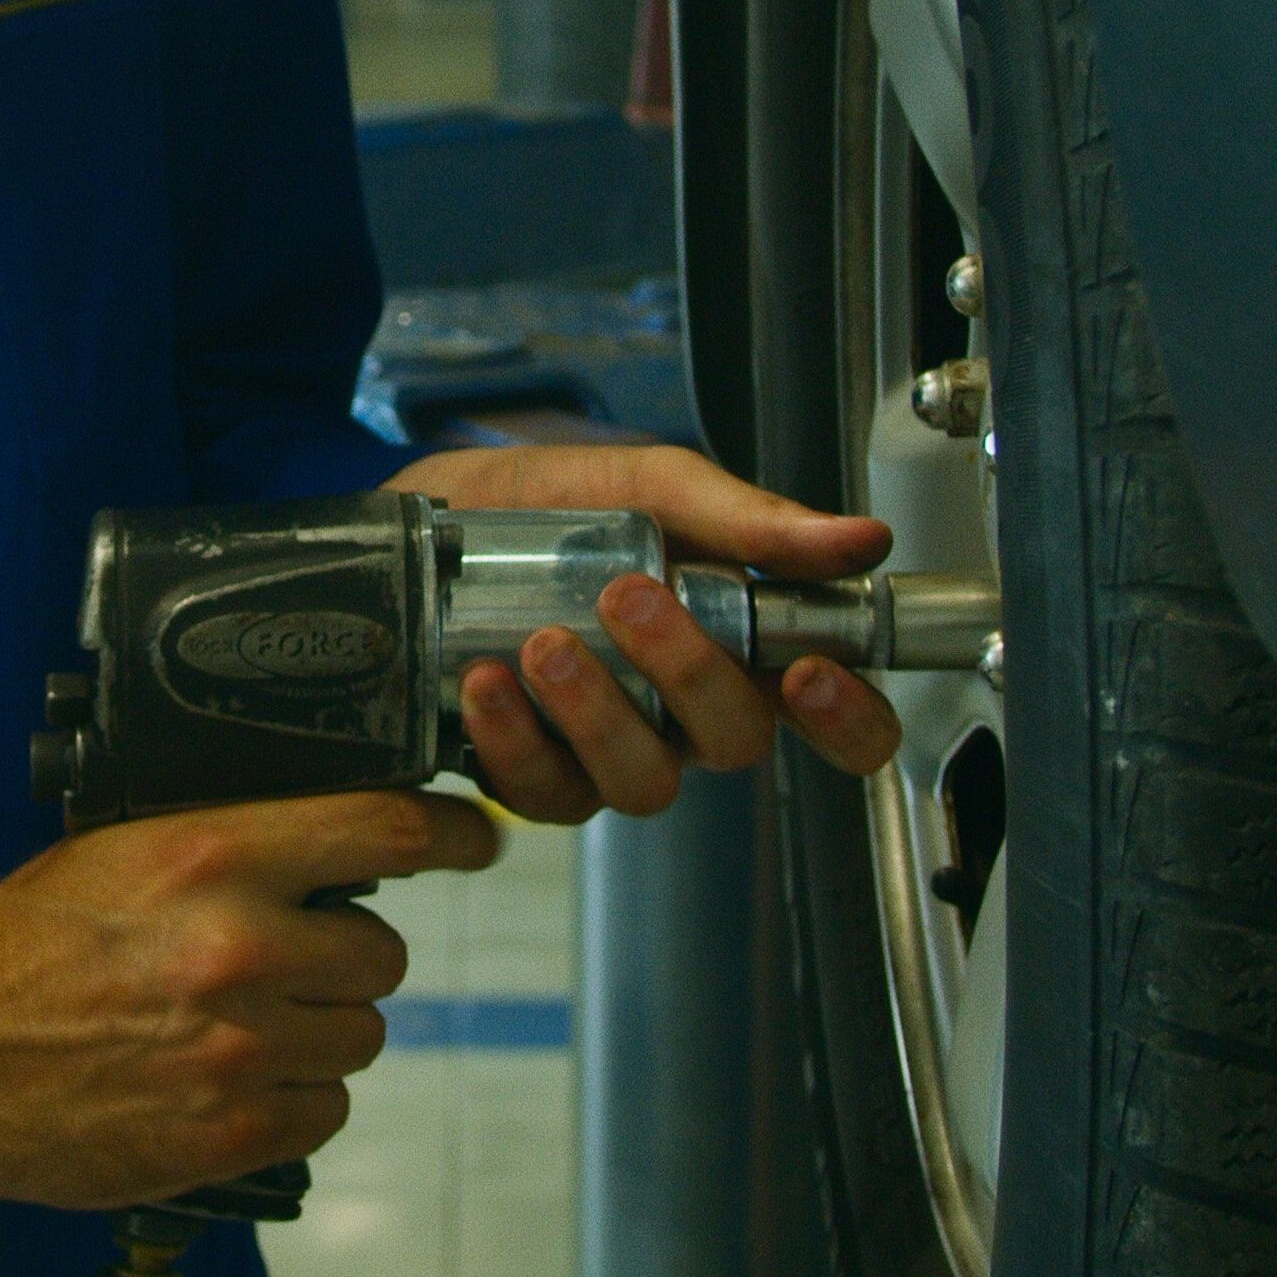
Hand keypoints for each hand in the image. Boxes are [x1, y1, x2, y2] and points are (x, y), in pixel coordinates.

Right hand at [0, 788, 503, 1208]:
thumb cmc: (20, 949)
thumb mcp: (117, 851)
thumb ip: (227, 845)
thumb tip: (329, 850)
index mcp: (214, 856)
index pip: (387, 832)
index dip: (454, 834)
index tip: (478, 839)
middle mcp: (242, 948)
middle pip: (383, 954)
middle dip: (346, 960)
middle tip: (286, 965)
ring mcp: (242, 1048)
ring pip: (360, 1037)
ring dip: (321, 1033)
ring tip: (244, 1028)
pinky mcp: (229, 1130)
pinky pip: (324, 1113)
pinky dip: (294, 1101)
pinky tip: (234, 1083)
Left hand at [383, 442, 907, 821]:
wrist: (415, 520)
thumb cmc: (540, 503)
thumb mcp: (643, 483)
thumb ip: (747, 518)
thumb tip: (861, 538)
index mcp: (733, 642)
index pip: (833, 716)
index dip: (848, 718)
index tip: (809, 671)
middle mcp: (682, 712)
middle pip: (737, 741)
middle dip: (691, 674)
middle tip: (631, 595)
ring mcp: (607, 751)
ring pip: (644, 784)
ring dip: (599, 714)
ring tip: (545, 643)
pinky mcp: (532, 776)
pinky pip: (546, 792)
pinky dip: (517, 740)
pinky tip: (488, 684)